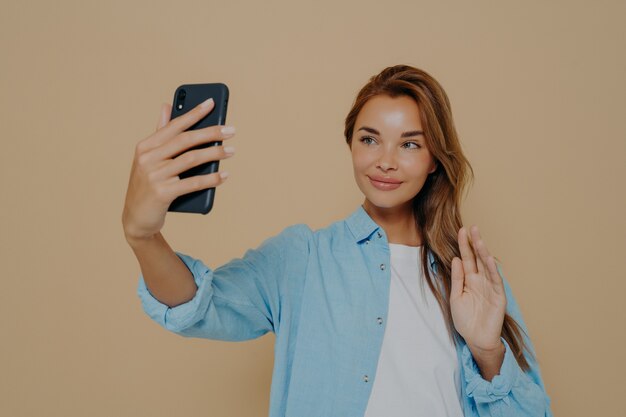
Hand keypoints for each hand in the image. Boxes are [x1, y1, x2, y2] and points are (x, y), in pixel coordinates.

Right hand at [122, 98, 235, 240]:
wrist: (136, 219)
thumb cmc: (148, 186)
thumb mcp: (149, 158)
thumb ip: (160, 134)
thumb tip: (167, 106)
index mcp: (146, 146)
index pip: (174, 126)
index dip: (194, 113)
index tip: (212, 103)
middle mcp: (148, 158)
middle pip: (185, 140)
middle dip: (211, 133)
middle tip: (231, 130)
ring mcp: (154, 176)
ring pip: (191, 159)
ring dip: (215, 154)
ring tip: (232, 151)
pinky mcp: (162, 193)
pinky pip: (192, 183)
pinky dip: (211, 179)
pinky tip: (224, 175)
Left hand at [450, 225, 506, 352]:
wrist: (476, 340)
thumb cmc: (466, 320)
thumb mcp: (455, 297)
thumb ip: (457, 279)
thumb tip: (456, 259)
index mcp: (469, 281)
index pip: (467, 259)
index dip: (464, 246)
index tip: (461, 231)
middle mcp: (480, 281)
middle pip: (477, 259)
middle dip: (474, 243)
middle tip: (471, 228)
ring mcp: (490, 287)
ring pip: (487, 266)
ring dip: (483, 253)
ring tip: (479, 239)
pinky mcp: (499, 296)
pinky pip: (496, 281)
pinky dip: (492, 270)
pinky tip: (488, 259)